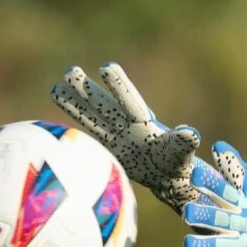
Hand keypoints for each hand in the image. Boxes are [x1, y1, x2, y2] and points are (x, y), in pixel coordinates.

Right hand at [50, 62, 216, 215]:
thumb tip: (192, 134)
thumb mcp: (182, 153)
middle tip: (70, 71)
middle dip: (88, 90)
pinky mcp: (111, 151)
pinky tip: (61, 121)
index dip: (119, 86)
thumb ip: (184, 142)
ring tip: (55, 87)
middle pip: (104, 105)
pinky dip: (77, 130)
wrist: (170, 180)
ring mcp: (117, 138)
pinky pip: (91, 138)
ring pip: (92, 118)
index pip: (129, 101)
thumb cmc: (179, 163)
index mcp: (144, 124)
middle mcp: (127, 127)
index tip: (108, 67)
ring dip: (75, 105)